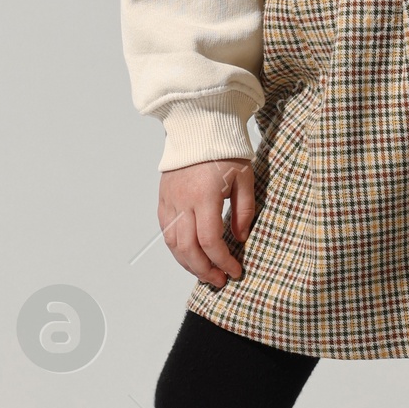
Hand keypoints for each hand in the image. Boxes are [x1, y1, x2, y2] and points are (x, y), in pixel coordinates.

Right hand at [158, 157, 255, 288]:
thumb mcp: (245, 179)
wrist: (199, 127)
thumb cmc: (225, 150)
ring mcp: (169, 201)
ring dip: (188, 264)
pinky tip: (189, 256)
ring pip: (173, 244)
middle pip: (189, 248)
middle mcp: (183, 201)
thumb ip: (243, 211)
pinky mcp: (163, 199)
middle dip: (205, 270)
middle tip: (220, 280)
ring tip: (205, 273)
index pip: (210, 241)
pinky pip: (166, 232)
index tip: (235, 271)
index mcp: (205, 196)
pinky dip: (176, 249)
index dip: (223, 261)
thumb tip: (239, 239)